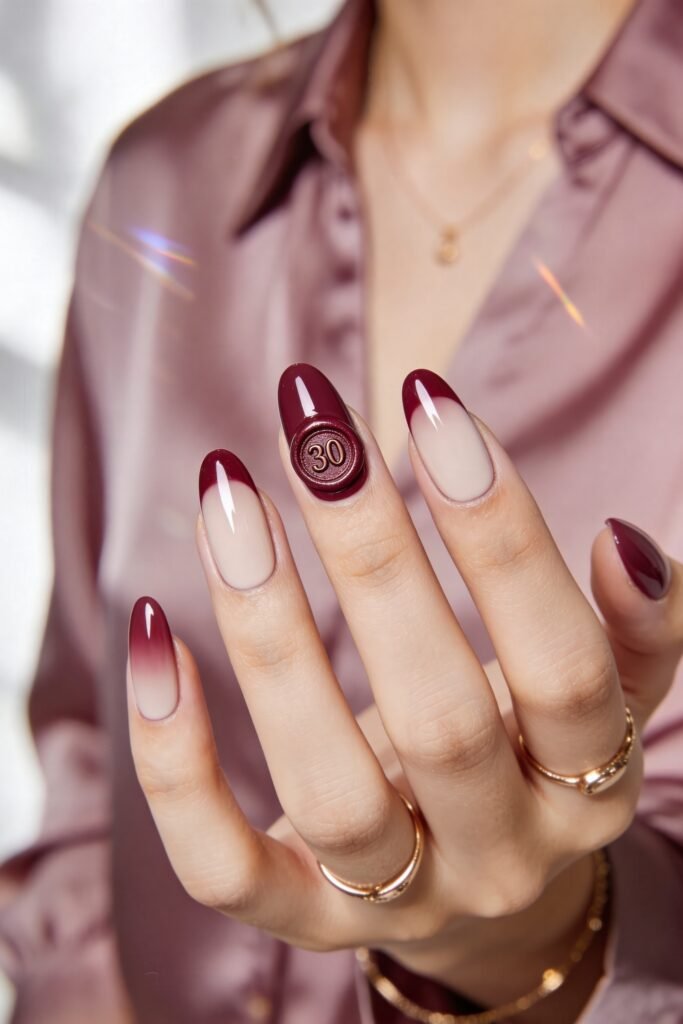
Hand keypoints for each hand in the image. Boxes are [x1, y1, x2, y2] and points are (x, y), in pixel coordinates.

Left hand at [127, 365, 681, 1016]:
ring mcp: (397, 898)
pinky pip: (224, 865)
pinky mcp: (300, 916)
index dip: (502, 537)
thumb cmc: (529, 752)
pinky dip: (176, 762)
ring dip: (270, 633)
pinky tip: (154, 632)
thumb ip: (631, 630)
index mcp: (587, 786)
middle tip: (314, 429)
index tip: (427, 404)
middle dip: (372, 558)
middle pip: (438, 722)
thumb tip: (620, 545)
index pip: (564, 668)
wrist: (481, 891)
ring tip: (229, 498)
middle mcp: (499, 854)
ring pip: (327, 788)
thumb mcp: (603, 692)